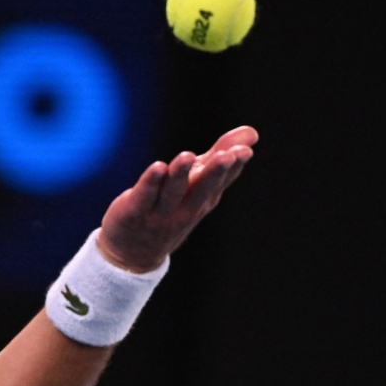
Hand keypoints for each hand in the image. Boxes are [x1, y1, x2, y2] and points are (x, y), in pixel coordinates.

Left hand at [97, 126, 257, 272]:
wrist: (134, 253)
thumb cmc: (172, 210)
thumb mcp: (198, 184)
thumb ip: (220, 155)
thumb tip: (252, 132)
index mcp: (203, 199)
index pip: (220, 182)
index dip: (233, 167)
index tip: (244, 151)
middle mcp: (185, 208)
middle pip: (201, 189)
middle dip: (214, 172)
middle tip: (227, 156)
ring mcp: (159, 213)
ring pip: (172, 192)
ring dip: (180, 174)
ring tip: (187, 156)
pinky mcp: (133, 212)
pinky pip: (143, 197)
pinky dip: (150, 183)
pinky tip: (157, 167)